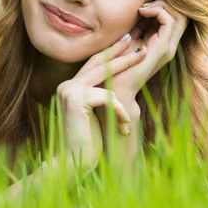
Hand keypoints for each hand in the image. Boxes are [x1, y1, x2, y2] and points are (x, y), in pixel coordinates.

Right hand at [55, 38, 146, 169]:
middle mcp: (67, 85)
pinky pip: (107, 97)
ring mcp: (69, 91)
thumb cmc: (88, 143)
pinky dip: (118, 111)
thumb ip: (101, 96)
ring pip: (105, 75)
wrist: (72, 163)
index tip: (127, 45)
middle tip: (139, 48)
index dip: (110, 54)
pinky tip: (123, 128)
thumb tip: (119, 81)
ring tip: (135, 96)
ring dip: (124, 81)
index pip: (93, 64)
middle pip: (99, 63)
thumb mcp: (97, 114)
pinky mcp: (76, 100)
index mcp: (70, 87)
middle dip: (121, 54)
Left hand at [110, 0, 188, 99]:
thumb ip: (138, 25)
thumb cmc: (117, 64)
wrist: (114, 87)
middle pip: (183, 14)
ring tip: (144, 6)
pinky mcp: (162, 49)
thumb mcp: (129, 38)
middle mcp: (169, 45)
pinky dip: (157, 10)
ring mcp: (168, 48)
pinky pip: (169, 21)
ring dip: (162, 4)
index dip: (166, 1)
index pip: (175, 15)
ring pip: (180, 15)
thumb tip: (141, 6)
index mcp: (162, 42)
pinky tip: (142, 11)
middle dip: (168, 0)